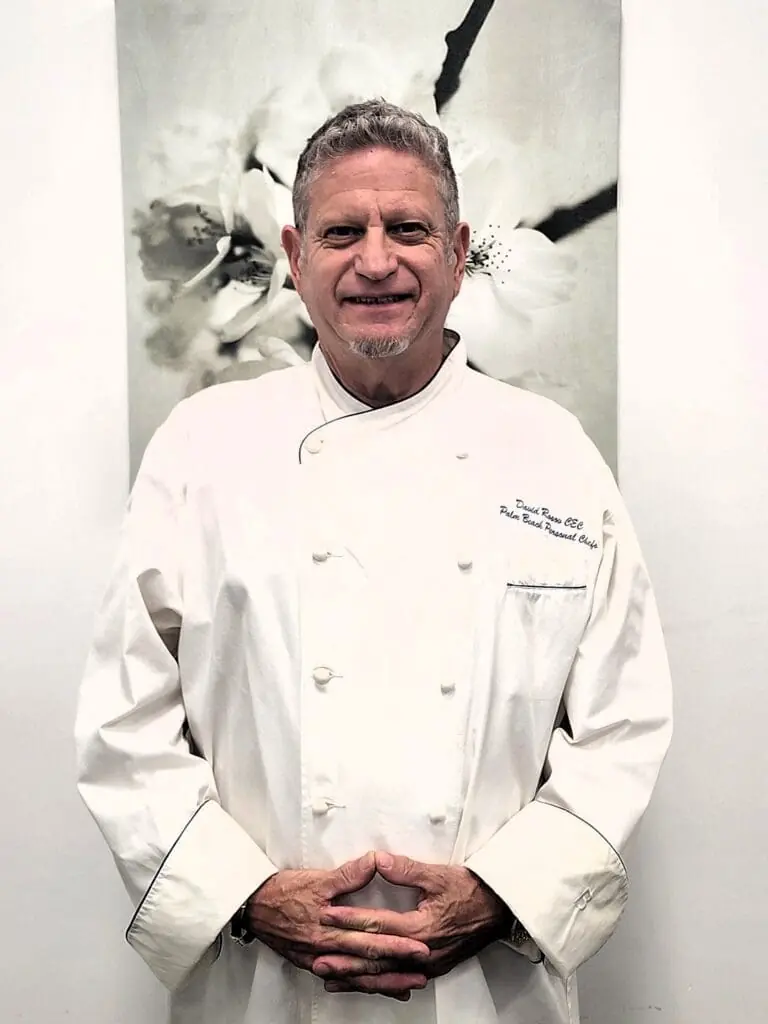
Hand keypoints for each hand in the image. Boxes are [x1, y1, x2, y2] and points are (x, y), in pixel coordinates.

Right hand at [245, 851, 430, 1000]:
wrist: (253, 906)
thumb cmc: (283, 892)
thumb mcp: (317, 879)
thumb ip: (349, 874)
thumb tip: (376, 862)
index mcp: (330, 929)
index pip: (371, 940)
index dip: (397, 945)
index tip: (420, 947)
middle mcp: (327, 950)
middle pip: (368, 963)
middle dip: (397, 969)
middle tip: (422, 971)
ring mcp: (319, 960)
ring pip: (357, 977)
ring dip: (383, 983)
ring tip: (407, 987)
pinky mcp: (313, 963)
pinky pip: (342, 979)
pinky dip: (360, 985)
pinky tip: (374, 987)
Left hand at [316, 851, 513, 992]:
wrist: (500, 909)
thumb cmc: (471, 890)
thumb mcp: (438, 874)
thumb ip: (404, 869)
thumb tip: (377, 860)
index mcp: (421, 927)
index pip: (377, 924)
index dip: (349, 919)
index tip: (326, 915)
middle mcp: (422, 952)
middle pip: (376, 958)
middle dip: (345, 959)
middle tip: (317, 959)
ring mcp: (427, 964)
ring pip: (385, 975)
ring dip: (356, 977)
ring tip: (330, 978)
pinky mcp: (432, 968)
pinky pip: (398, 979)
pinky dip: (377, 983)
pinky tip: (362, 984)